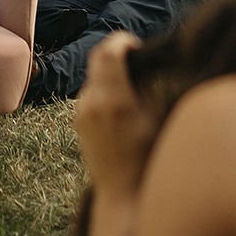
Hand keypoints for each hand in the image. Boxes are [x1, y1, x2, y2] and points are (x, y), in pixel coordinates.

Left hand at [74, 33, 161, 197]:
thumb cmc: (148, 159)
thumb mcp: (157, 120)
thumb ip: (149, 87)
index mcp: (113, 100)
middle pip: (97, 59)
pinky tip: (122, 105)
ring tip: (133, 86)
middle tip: (135, 57)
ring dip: (110, 72)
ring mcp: (81, 112)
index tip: (137, 44)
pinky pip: (91, 94)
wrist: (122, 194)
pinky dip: (104, 89)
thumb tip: (144, 64)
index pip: (109, 52)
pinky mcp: (78, 121)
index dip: (122, 40)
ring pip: (94, 77)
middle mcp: (92, 103)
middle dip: (115, 52)